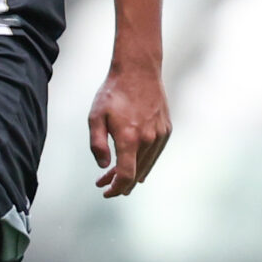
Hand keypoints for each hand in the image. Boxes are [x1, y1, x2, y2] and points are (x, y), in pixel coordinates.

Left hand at [87, 64, 170, 197]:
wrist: (138, 70)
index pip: (126, 176)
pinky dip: (145, 163)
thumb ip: (98, 145)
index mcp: (130, 138)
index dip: (116, 188)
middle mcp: (148, 140)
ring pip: (147, 165)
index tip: (106, 191)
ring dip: (132, 174)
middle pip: (136, 173)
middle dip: (120, 183)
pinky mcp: (166, 130)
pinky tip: (137, 166)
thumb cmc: (114, 92)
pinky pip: (155, 153)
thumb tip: (103, 166)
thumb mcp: (95, 117)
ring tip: (116, 176)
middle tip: (105, 185)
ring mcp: (160, 135)